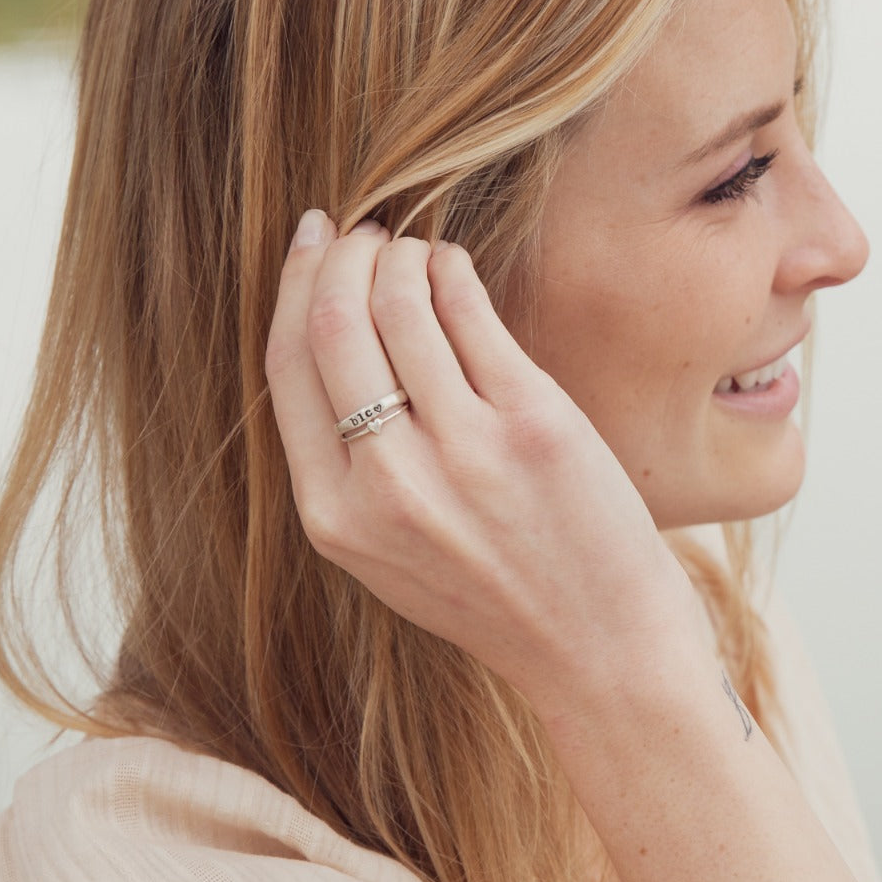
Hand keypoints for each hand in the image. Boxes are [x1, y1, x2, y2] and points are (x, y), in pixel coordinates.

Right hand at [264, 212, 700, 710]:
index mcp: (333, 518)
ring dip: (400, 254)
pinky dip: (452, 270)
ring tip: (412, 250)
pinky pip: (470, 310)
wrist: (596, 647)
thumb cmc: (492, 594)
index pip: (285, 366)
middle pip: (333, 323)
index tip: (310, 243)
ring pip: (399, 302)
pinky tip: (454, 267)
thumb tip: (332, 328)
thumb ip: (346, 464)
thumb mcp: (386, 554)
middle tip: (364, 234)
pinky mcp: (532, 423)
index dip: (294, 286)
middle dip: (343, 255)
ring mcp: (461, 451)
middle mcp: (386, 484)